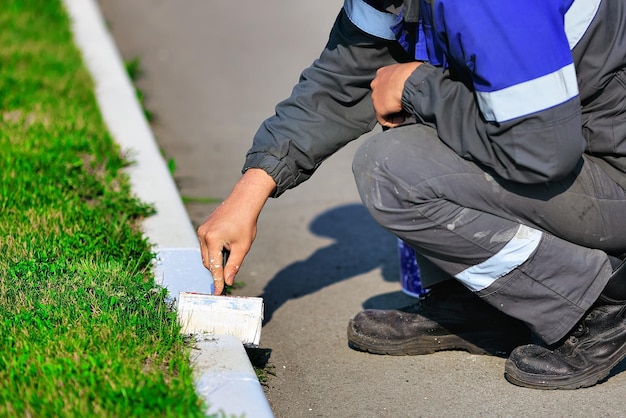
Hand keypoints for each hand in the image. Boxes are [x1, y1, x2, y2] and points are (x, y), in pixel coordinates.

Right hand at [197, 169, 275, 294]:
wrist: (243, 202)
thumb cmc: (246, 223)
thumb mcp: (242, 247)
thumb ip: (234, 266)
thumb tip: (228, 282)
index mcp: (213, 239)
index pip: (213, 267)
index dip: (217, 281)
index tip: (218, 293)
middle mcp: (203, 235)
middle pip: (208, 262)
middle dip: (217, 270)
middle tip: (228, 277)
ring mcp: (201, 231)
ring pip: (206, 255)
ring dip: (216, 260)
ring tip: (231, 253)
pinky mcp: (203, 228)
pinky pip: (206, 246)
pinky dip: (214, 251)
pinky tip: (226, 247)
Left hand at [370, 62, 420, 127]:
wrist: (410, 80)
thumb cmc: (413, 73)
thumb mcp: (408, 73)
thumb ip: (405, 80)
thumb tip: (411, 88)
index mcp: (383, 72)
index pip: (386, 84)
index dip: (395, 91)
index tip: (403, 95)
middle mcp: (376, 83)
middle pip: (383, 96)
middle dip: (393, 103)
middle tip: (404, 106)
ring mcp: (376, 96)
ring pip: (383, 107)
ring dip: (393, 111)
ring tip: (405, 112)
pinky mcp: (379, 108)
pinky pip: (384, 119)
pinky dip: (393, 121)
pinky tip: (402, 119)